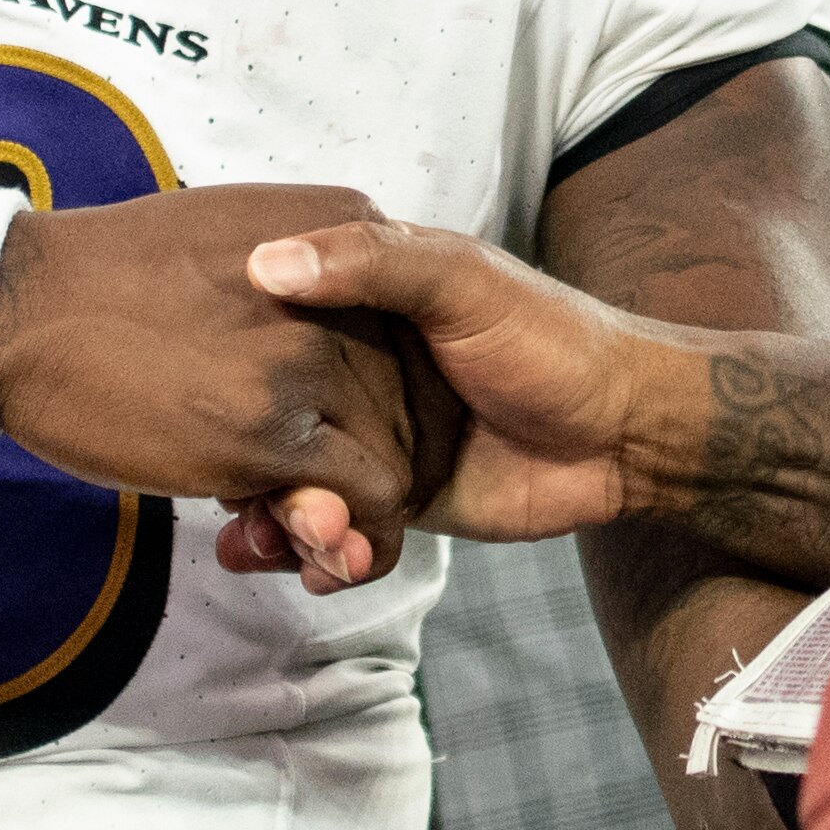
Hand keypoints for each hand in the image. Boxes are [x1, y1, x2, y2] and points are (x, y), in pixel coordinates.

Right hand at [0, 185, 454, 585]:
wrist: (18, 306)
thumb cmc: (111, 275)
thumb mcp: (235, 231)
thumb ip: (303, 266)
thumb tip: (334, 315)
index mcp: (338, 224)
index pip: (411, 320)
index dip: (381, 387)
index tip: (333, 421)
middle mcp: (342, 288)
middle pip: (412, 394)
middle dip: (368, 454)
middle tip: (306, 486)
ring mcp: (308, 359)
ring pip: (395, 453)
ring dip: (355, 503)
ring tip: (288, 516)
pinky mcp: (271, 431)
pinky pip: (365, 499)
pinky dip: (346, 532)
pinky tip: (283, 538)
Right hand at [232, 219, 693, 585]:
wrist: (626, 433)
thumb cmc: (551, 337)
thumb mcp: (460, 279)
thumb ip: (370, 263)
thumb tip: (266, 263)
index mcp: (357, 308)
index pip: (263, 339)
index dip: (231, 374)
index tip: (202, 404)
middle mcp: (353, 376)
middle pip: (267, 428)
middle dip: (251, 475)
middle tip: (258, 504)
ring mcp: (371, 444)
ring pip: (292, 489)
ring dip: (280, 526)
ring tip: (294, 542)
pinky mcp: (395, 504)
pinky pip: (335, 535)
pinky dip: (317, 557)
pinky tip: (322, 567)